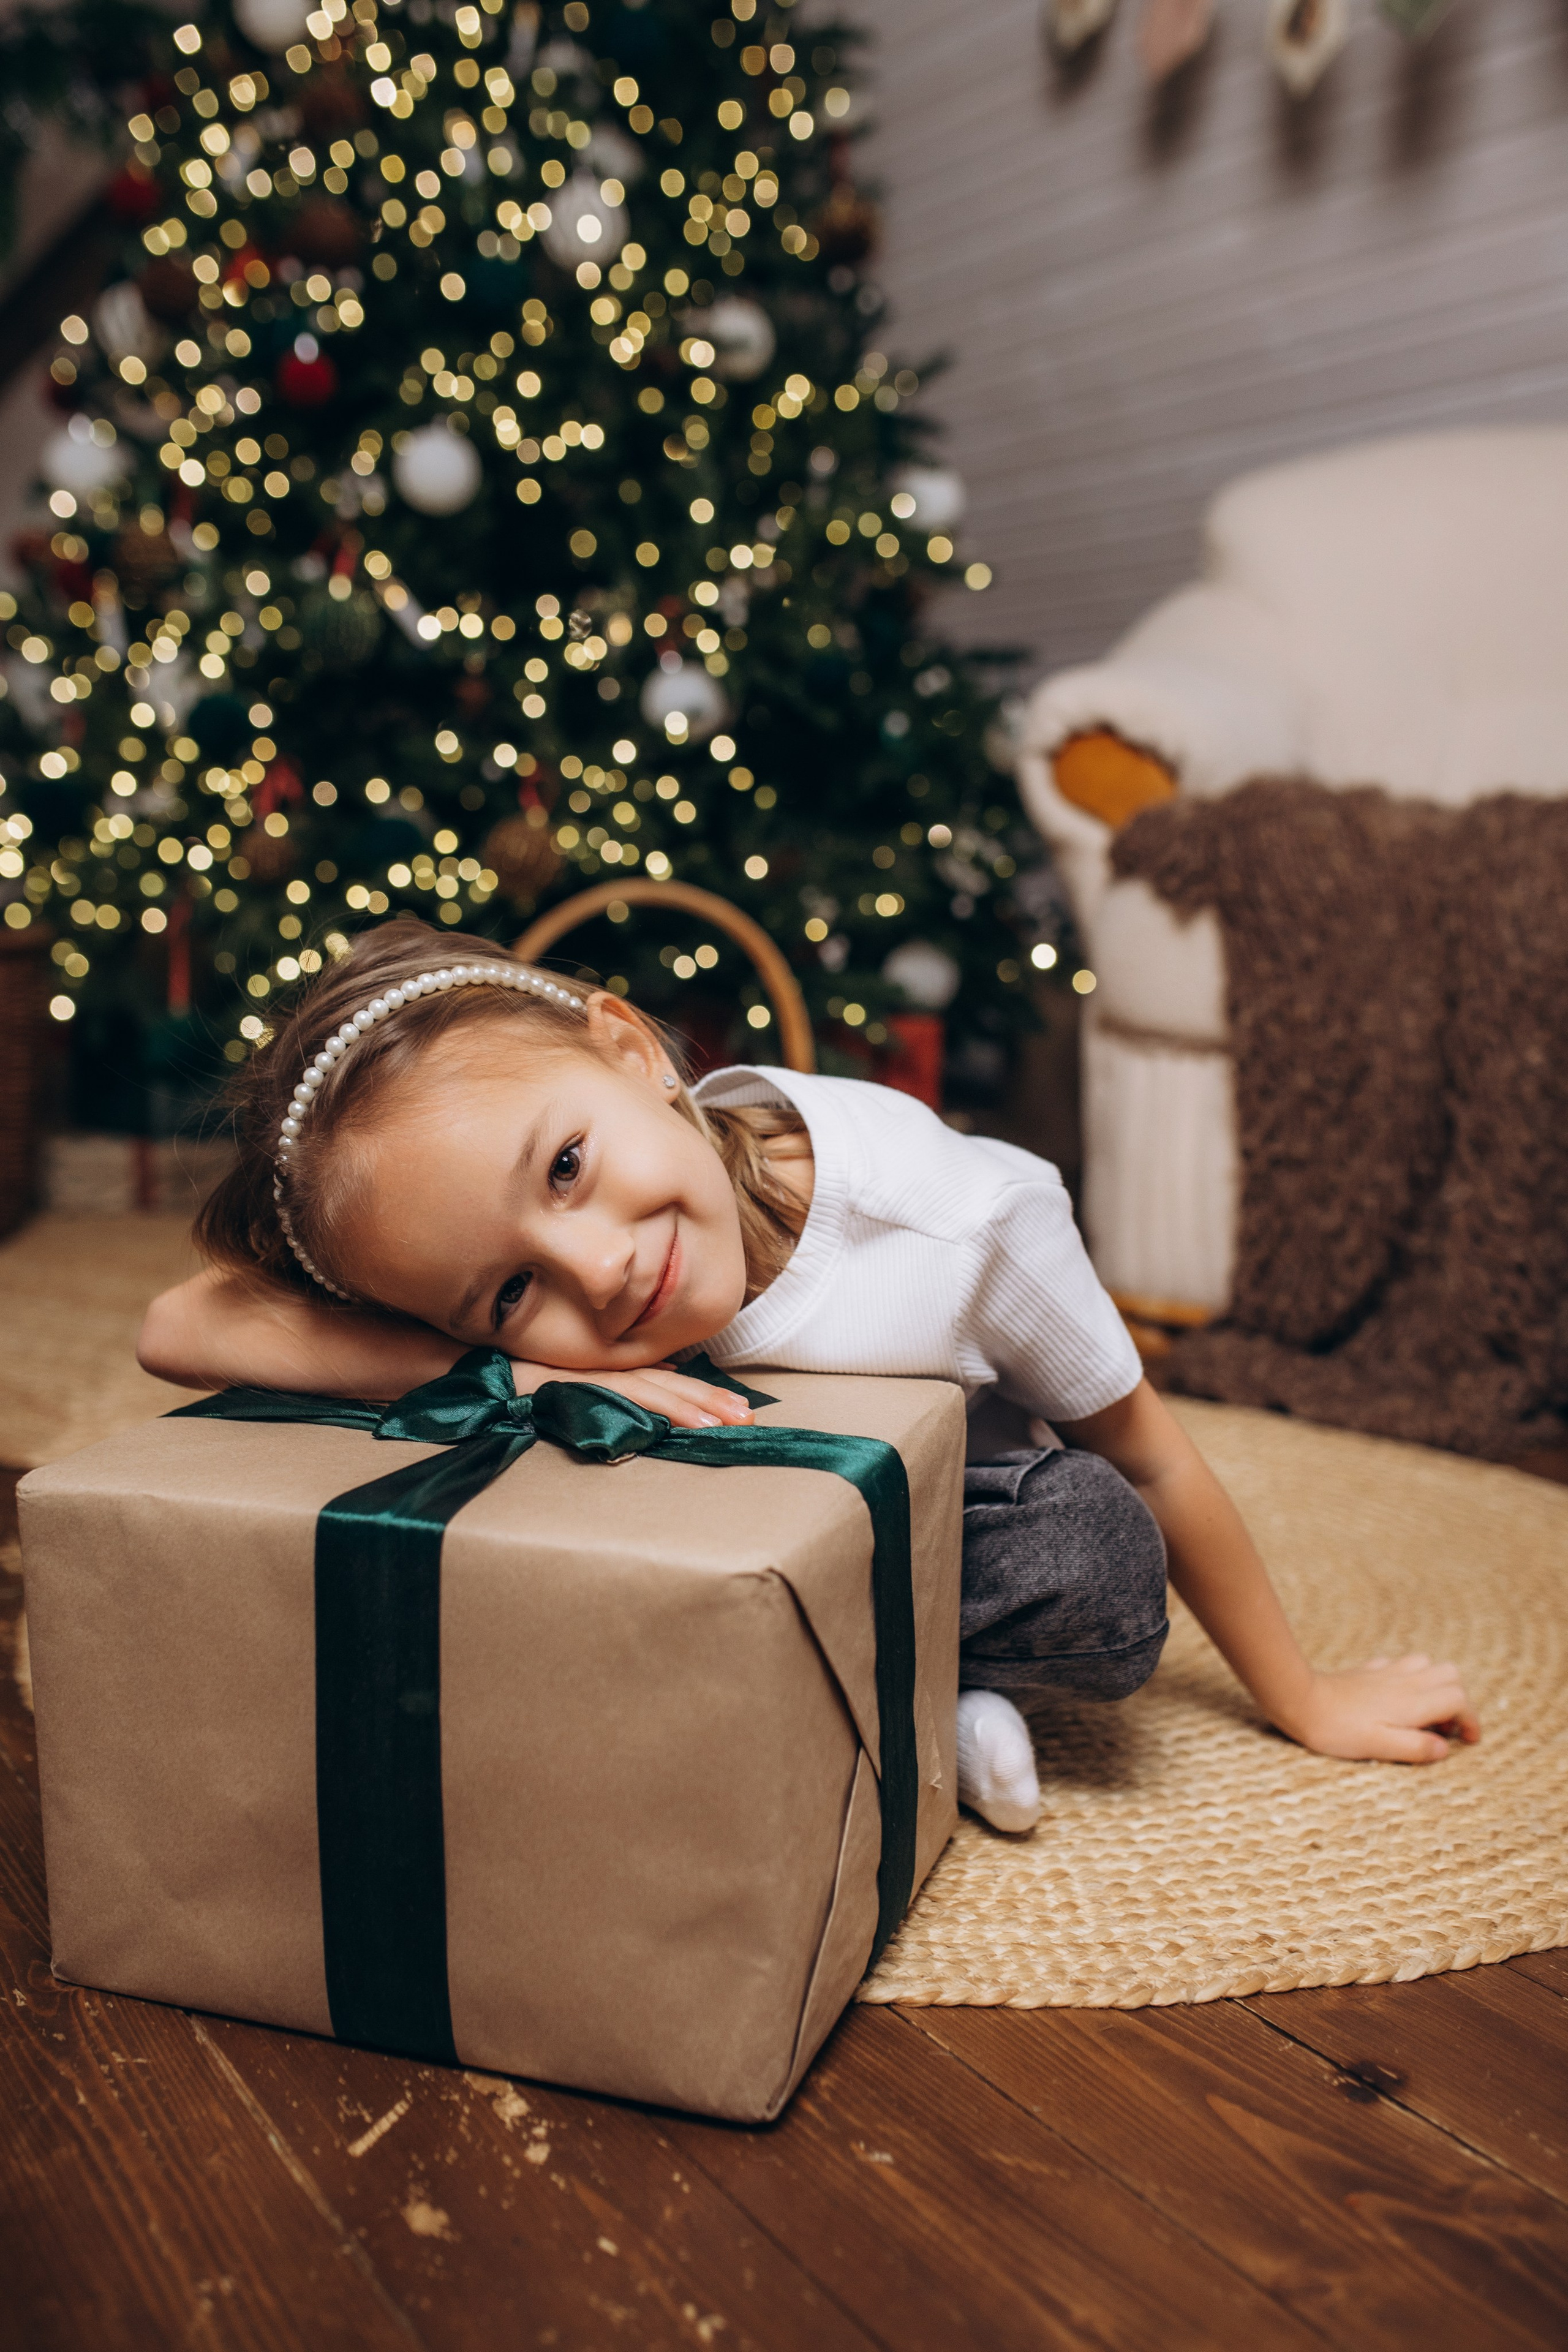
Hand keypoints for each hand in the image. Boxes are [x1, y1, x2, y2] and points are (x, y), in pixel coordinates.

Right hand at [508, 1359, 752, 1430]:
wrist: (458, 1368)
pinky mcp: (560, 1382)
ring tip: (721, 1426)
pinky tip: (665, 1422)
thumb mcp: (566, 1392)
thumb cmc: (505, 1381)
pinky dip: (640, 1405)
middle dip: (709, 1400)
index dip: (701, 1393)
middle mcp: (599, 1367)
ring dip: (685, 1406)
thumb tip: (648, 1409)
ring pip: (644, 1388)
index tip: (738, 1409)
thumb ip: (606, 1395)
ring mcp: (581, 1373)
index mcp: (605, 1370)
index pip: (662, 1381)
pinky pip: (609, 1394)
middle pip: (664, 1381)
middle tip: (749, 1418)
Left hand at [1277, 1653, 1480, 1763]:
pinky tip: (1395, 1698)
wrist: (1301, 1700)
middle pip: (1450, 1675)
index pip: (1459, 1699)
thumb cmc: (1339, 1730)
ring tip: (1422, 1714)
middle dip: (1457, 1700)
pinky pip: (1401, 1665)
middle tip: (1443, 1727)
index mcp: (1412, 1702)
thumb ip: (1416, 1748)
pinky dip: (1410, 1679)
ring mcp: (1386, 1672)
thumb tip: (1444, 1749)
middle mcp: (1405, 1681)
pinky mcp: (1369, 1670)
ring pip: (1427, 1665)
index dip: (1471, 1720)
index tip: (1467, 1740)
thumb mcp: (1380, 1747)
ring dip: (1435, 1687)